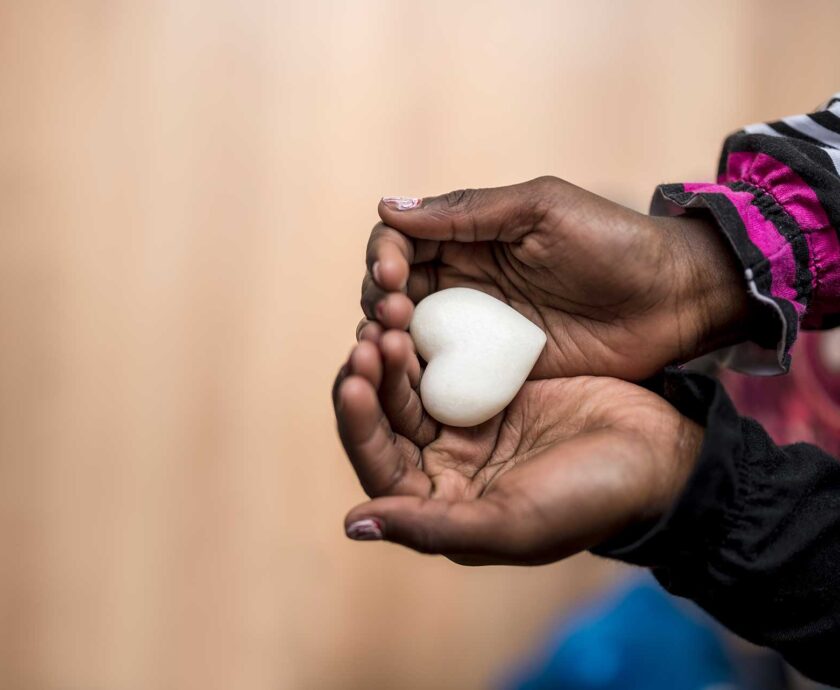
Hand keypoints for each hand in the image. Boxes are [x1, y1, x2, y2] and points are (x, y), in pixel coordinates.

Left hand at [333, 330, 701, 564]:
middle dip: (369, 382)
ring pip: (409, 387)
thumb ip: (433, 527)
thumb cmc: (591, 497)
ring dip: (392, 357)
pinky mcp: (490, 389)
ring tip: (390, 321)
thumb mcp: (514, 521)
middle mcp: (446, 467)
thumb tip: (354, 523)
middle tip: (369, 339)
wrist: (659, 451)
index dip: (358, 426)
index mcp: (442, 505)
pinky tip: (418, 314)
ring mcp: (467, 425)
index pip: (379, 466)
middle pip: (386, 421)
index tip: (352, 381)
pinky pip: (444, 362)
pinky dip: (427, 341)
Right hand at [360, 177, 748, 379]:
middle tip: (395, 313)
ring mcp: (477, 327)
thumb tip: (388, 205)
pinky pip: (443, 371)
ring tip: (391, 345)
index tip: (393, 274)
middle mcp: (465, 280)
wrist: (670, 301)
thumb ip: (467, 211)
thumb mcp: (540, 210)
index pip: (402, 239)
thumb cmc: (612, 243)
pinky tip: (410, 377)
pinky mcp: (495, 367)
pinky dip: (418, 373)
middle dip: (381, 297)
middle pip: (396, 287)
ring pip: (409, 331)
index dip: (385, 253)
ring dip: (389, 336)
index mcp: (471, 235)